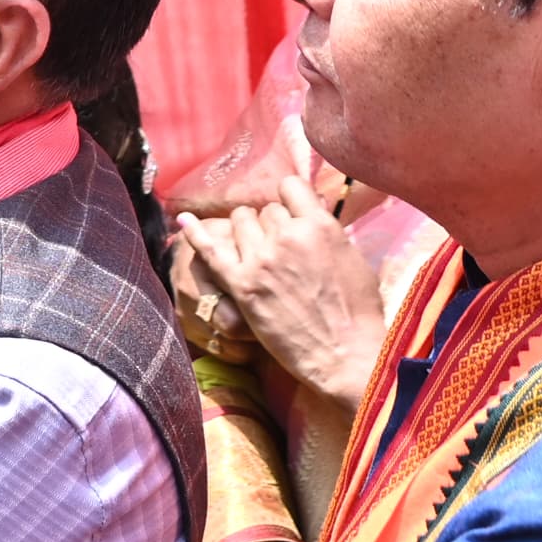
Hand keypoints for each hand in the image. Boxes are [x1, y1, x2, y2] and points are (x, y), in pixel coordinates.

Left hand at [173, 125, 388, 409]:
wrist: (345, 355)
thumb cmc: (358, 312)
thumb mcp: (354, 259)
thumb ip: (327, 233)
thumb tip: (312, 214)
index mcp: (320, 225)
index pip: (289, 187)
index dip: (289, 199)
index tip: (290, 212)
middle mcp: (287, 235)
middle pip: (264, 210)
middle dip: (270, 225)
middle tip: (279, 249)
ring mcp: (261, 259)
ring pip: (239, 222)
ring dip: (244, 231)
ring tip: (253, 249)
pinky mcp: (242, 285)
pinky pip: (210, 250)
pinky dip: (194, 234)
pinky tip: (183, 221)